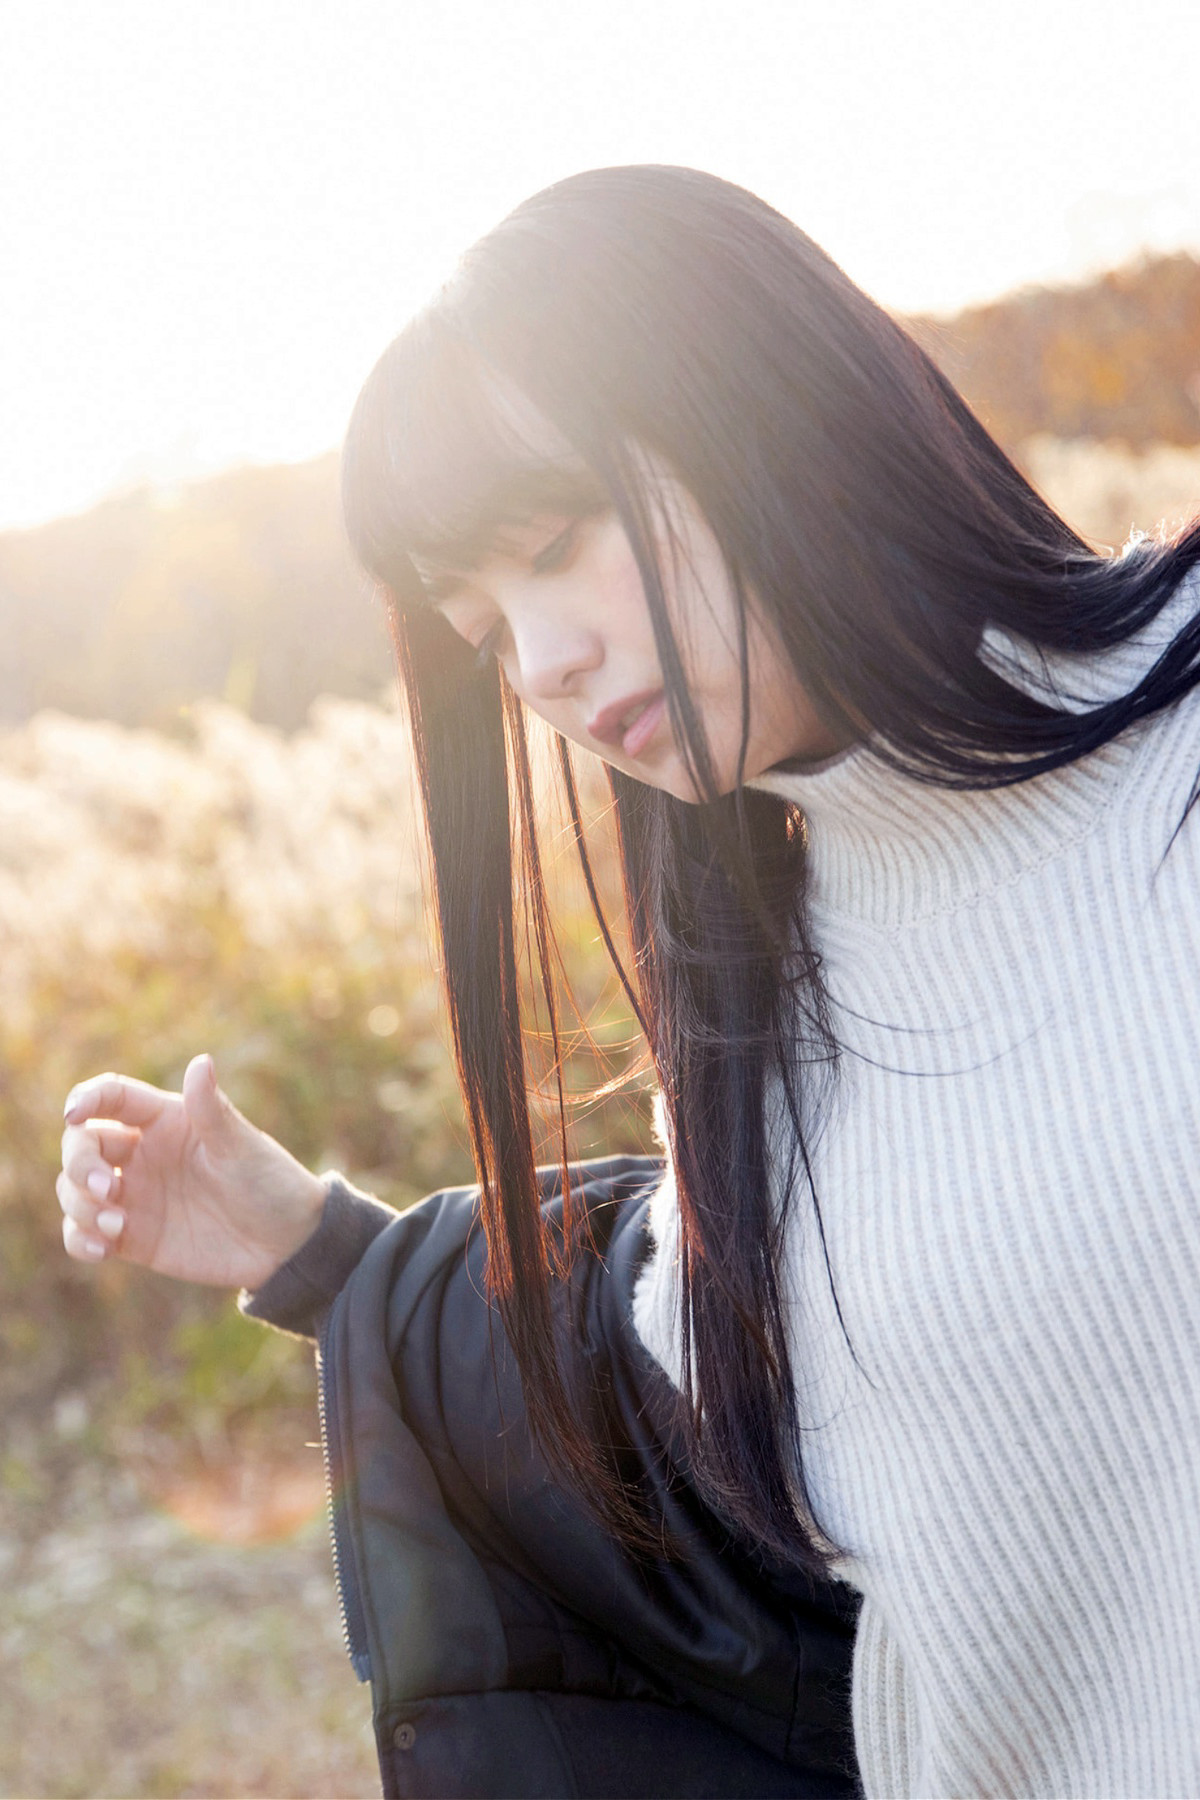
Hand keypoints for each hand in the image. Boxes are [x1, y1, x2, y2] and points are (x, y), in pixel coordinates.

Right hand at [57, 1054, 327, 1290]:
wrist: (287, 1244)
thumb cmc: (270, 1183)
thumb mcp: (242, 1147)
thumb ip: (211, 1111)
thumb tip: (201, 1061)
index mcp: (166, 1120)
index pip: (111, 1098)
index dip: (85, 1098)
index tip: (73, 1115)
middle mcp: (142, 1154)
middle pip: (82, 1143)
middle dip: (78, 1162)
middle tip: (106, 1188)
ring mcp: (134, 1196)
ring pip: (73, 1189)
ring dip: (79, 1204)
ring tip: (114, 1225)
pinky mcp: (132, 1237)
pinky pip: (84, 1233)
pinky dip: (79, 1239)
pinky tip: (100, 1250)